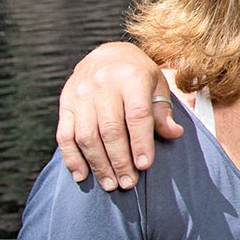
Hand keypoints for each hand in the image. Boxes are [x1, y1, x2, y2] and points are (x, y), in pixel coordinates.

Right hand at [56, 42, 181, 190]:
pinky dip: (72, 158)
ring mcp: (80, 95)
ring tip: (111, 184)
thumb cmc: (138, 75)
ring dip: (98, 164)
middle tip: (128, 183)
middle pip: (110, 129)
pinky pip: (64, 135)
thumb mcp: (157, 85)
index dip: (140, 142)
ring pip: (86, 135)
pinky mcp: (65, 104)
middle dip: (119, 160)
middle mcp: (103, 85)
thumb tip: (174, 134)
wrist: (106, 55)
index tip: (144, 166)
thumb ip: (163, 111)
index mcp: (131, 78)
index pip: (136, 115)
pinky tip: (82, 176)